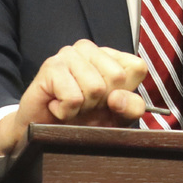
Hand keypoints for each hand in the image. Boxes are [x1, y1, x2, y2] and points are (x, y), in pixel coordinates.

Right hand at [0, 39, 147, 154]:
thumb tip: (119, 97)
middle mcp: (89, 49)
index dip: (126, 93)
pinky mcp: (51, 67)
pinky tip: (57, 106)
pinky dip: (66, 111)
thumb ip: (131, 107)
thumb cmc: (82, 121)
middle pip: (117, 77)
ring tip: (70, 105)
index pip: (137, 67)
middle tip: (85, 104)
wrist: (45, 133)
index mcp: (110, 57)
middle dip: (102, 101)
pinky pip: (73, 97)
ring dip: (82, 107)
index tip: (108, 101)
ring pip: (95, 88)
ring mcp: (68, 54)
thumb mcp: (116, 117)